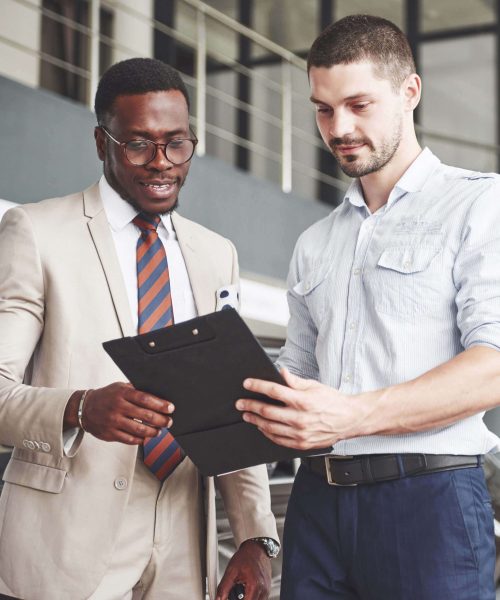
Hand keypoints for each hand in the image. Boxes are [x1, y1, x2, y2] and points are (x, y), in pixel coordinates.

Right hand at [65, 382, 173, 444]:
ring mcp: (113, 421)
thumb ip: (135, 390)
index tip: (170, 408)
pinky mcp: (110, 434)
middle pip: (145, 415)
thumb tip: (157, 394)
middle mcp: (118, 407)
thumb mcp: (119, 387)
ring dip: (153, 431)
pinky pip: (129, 439)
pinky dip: (140, 439)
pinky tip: (146, 437)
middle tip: (169, 422)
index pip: (145, 398)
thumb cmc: (107, 396)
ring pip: (138, 429)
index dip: (160, 404)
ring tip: (159, 431)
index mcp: (122, 393)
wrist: (84, 408)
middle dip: (161, 420)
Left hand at [216, 540, 270, 599]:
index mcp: (254, 585)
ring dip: (247, 599)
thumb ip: (224, 587)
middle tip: (234, 594)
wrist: (256, 548)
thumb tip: (219, 598)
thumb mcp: (231, 570)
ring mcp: (267, 590)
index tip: (230, 598)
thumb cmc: (245, 556)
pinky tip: (245, 591)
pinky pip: (259, 599)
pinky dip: (251, 597)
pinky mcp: (267, 590)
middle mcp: (263, 590)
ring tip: (241, 592)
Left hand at [236, 368, 370, 449]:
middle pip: (267, 411)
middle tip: (241, 403)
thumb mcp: (315, 386)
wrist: (349, 419)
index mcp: (303, 401)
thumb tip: (281, 373)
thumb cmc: (333, 401)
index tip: (247, 384)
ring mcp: (300, 433)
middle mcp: (300, 418)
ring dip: (255, 421)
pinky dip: (267, 433)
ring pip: (270, 428)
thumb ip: (295, 381)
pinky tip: (262, 427)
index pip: (274, 391)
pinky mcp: (301, 444)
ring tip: (247, 415)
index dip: (257, 386)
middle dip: (250, 406)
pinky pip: (278, 440)